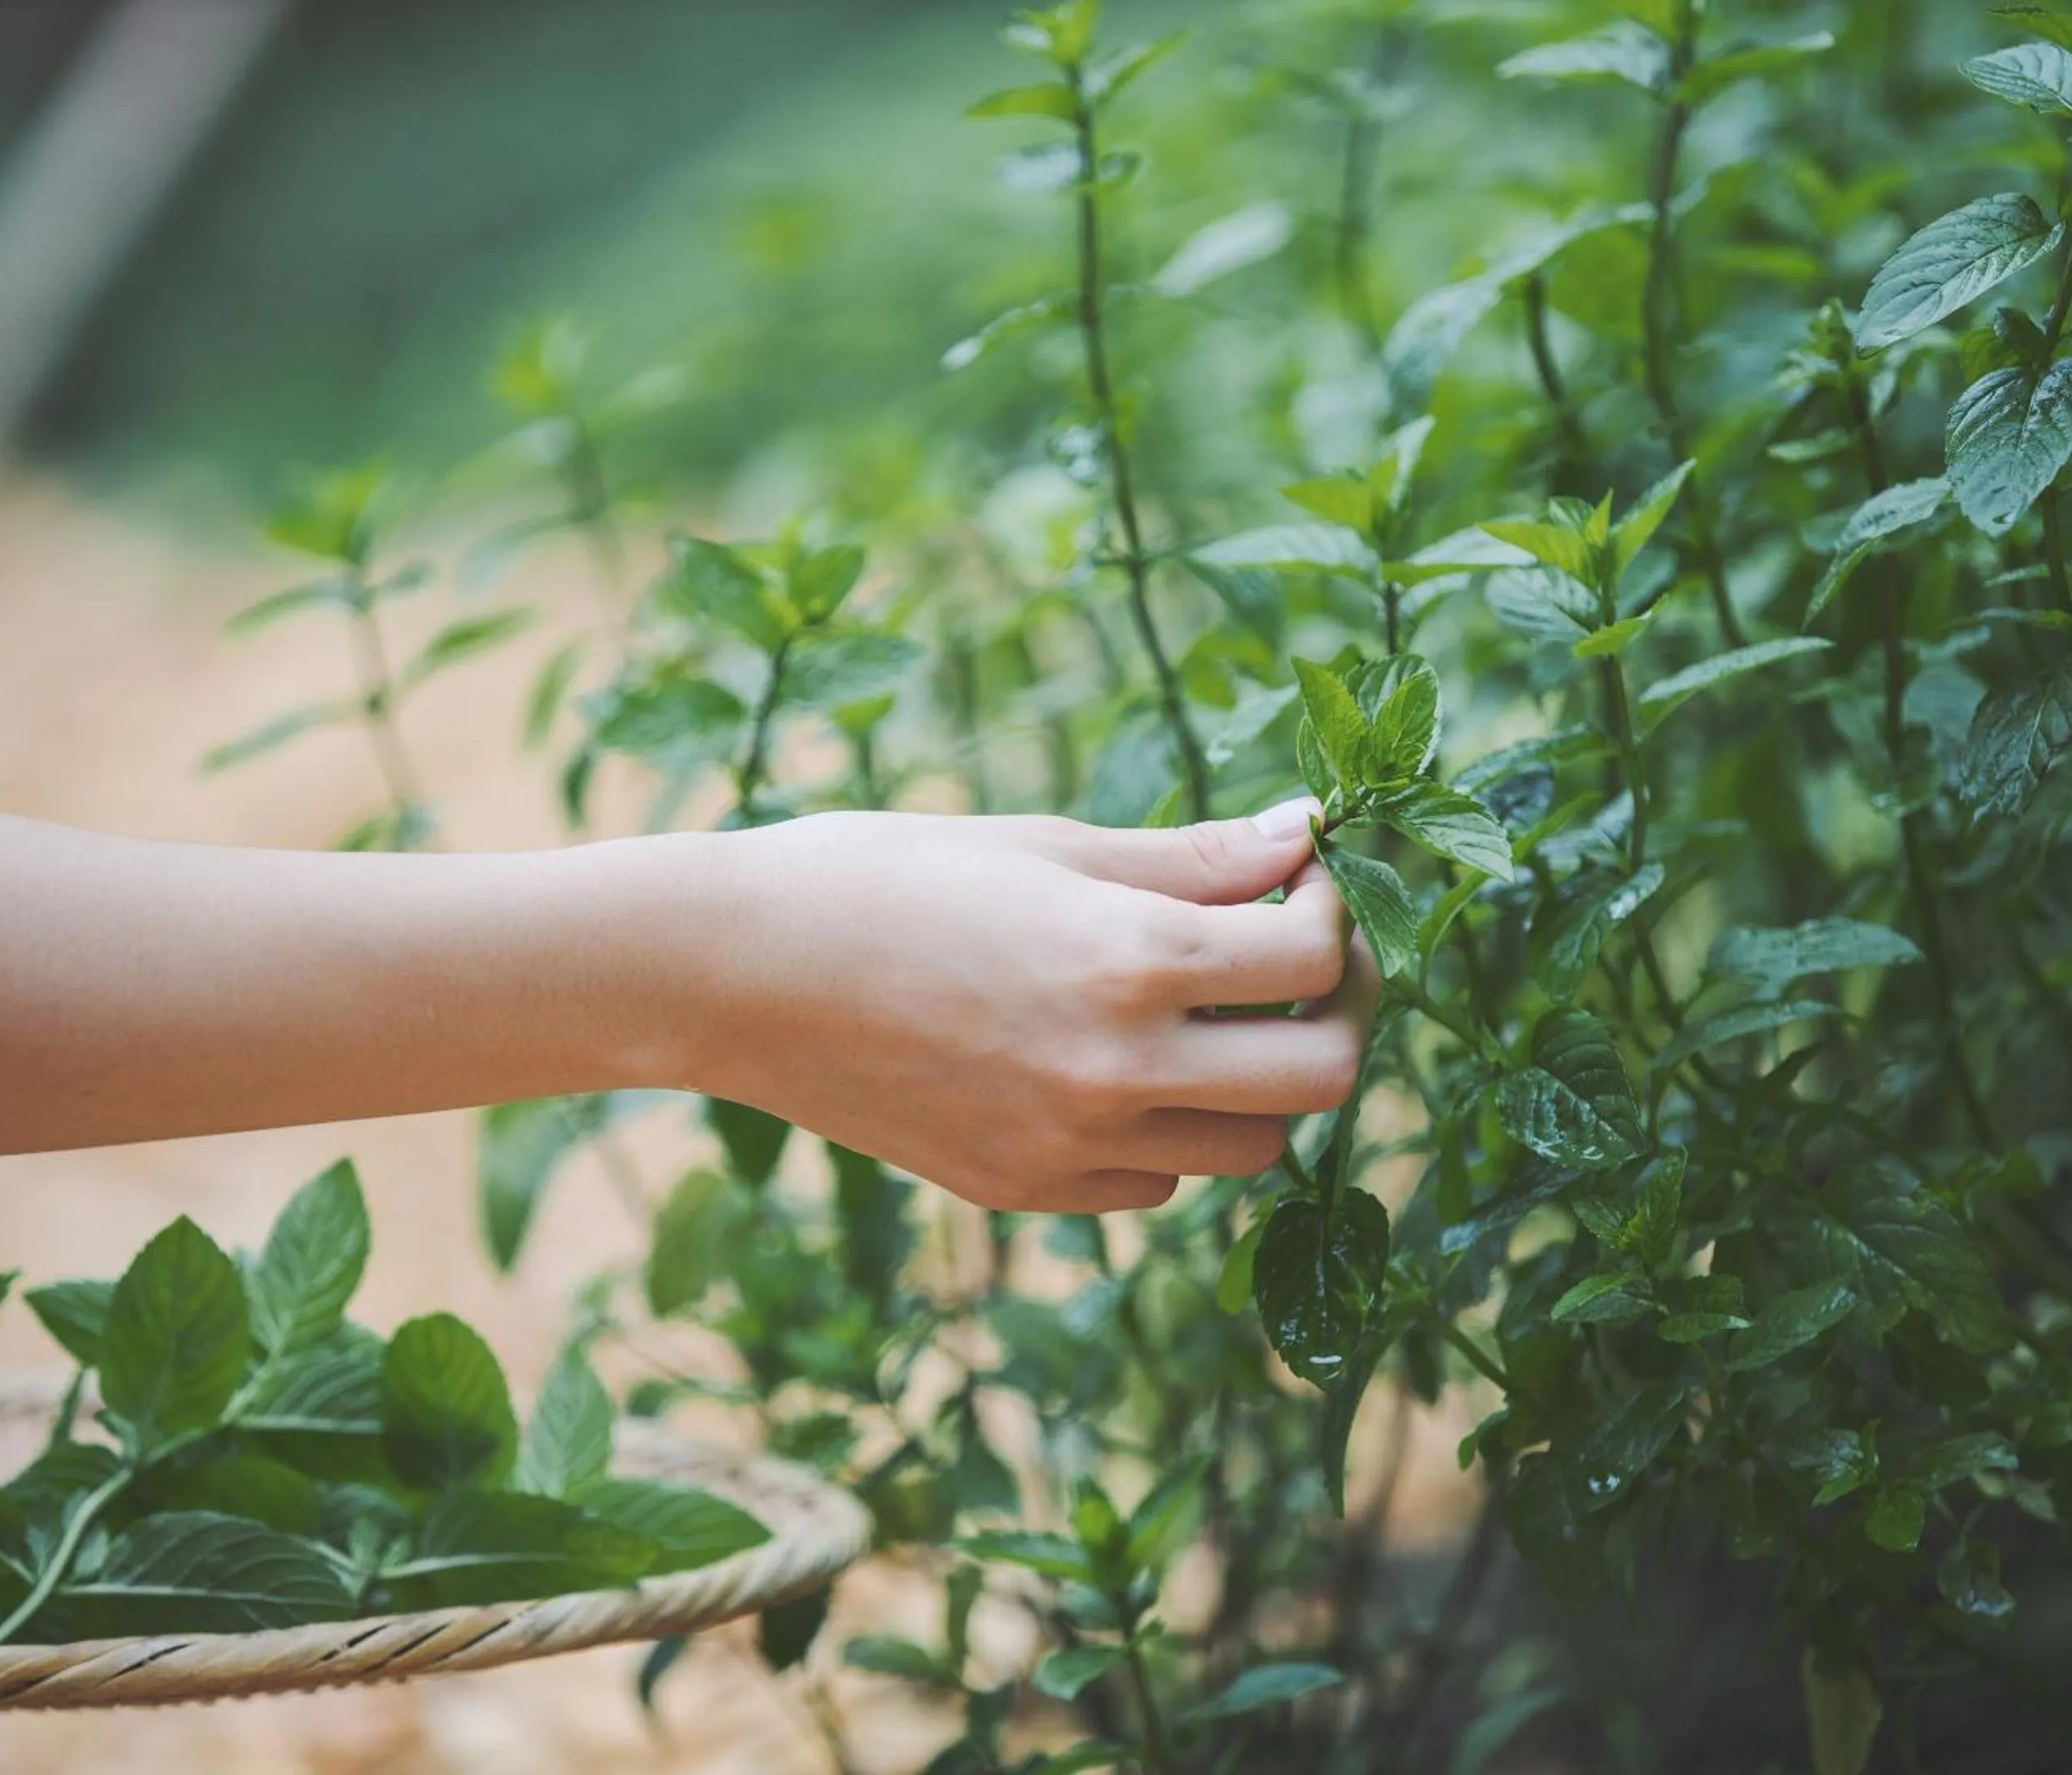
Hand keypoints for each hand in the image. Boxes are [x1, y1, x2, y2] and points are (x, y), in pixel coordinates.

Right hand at [663, 802, 1379, 1212]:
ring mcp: (1070, 1145)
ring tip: (1207, 1016)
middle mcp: (1114, 1069)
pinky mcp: (1025, 1191)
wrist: (733, 973)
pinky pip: (1155, 1183)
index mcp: (1127, 959)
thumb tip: (1308, 830)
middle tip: (1303, 961)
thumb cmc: (883, 876)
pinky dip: (1169, 1133)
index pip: (1311, 957)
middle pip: (1322, 1080)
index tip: (1303, 881)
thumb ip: (1193, 856)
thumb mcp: (1047, 843)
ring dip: (1258, 1082)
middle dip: (1338, 1014)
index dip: (1333, 912)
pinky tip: (1120, 1068)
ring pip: (1249, 1148)